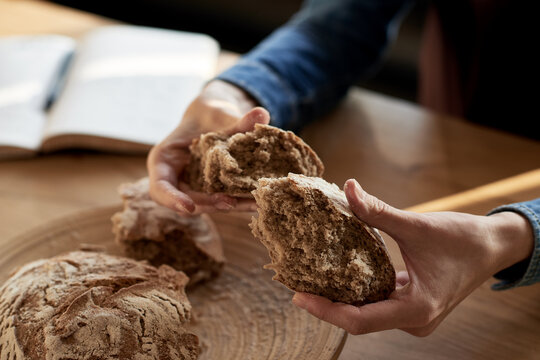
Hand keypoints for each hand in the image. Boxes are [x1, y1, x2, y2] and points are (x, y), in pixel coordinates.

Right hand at [147, 80, 269, 213]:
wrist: (216, 118)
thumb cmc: (208, 114)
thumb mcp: (219, 115)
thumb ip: (238, 120)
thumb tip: (263, 113)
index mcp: (164, 161)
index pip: (160, 187)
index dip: (172, 199)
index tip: (188, 207)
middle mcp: (176, 179)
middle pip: (186, 201)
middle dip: (209, 204)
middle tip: (230, 203)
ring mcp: (194, 188)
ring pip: (208, 204)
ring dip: (230, 206)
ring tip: (253, 204)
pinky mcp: (212, 192)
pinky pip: (223, 199)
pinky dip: (239, 201)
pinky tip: (258, 201)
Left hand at [292, 179, 533, 335]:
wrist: (494, 246)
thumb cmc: (463, 238)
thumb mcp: (417, 225)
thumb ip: (379, 211)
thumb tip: (347, 188)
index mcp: (416, 310)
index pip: (359, 321)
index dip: (326, 311)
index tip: (298, 296)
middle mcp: (413, 320)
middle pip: (359, 319)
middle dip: (327, 304)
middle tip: (296, 284)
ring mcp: (413, 315)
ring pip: (368, 311)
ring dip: (341, 297)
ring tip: (309, 278)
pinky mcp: (412, 304)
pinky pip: (378, 302)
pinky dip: (358, 290)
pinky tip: (338, 273)